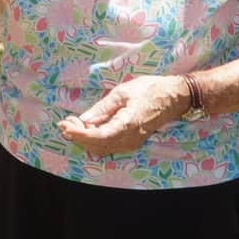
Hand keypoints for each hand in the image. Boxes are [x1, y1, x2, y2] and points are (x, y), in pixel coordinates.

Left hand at [58, 75, 186, 155]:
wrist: (175, 97)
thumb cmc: (150, 89)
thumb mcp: (123, 92)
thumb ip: (103, 108)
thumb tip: (84, 119)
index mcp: (128, 125)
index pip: (98, 136)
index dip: (78, 133)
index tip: (64, 125)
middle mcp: (130, 139)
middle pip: (97, 146)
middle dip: (78, 136)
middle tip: (66, 121)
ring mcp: (132, 142)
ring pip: (102, 148)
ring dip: (84, 139)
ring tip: (73, 123)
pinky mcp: (132, 141)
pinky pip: (109, 146)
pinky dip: (94, 140)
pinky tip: (87, 127)